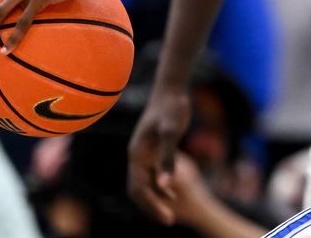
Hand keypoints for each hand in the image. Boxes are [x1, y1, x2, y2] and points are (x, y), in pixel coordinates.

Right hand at [127, 88, 191, 225]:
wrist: (171, 88)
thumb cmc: (171, 107)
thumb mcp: (172, 131)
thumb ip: (168, 158)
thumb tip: (165, 186)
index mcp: (137, 154)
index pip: (139, 188)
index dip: (151, 205)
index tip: (167, 219)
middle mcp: (137, 156)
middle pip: (139, 189)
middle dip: (152, 207)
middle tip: (169, 222)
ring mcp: (144, 153)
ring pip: (145, 183)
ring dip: (155, 199)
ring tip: (170, 214)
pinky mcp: (153, 149)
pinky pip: (152, 174)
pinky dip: (160, 186)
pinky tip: (173, 194)